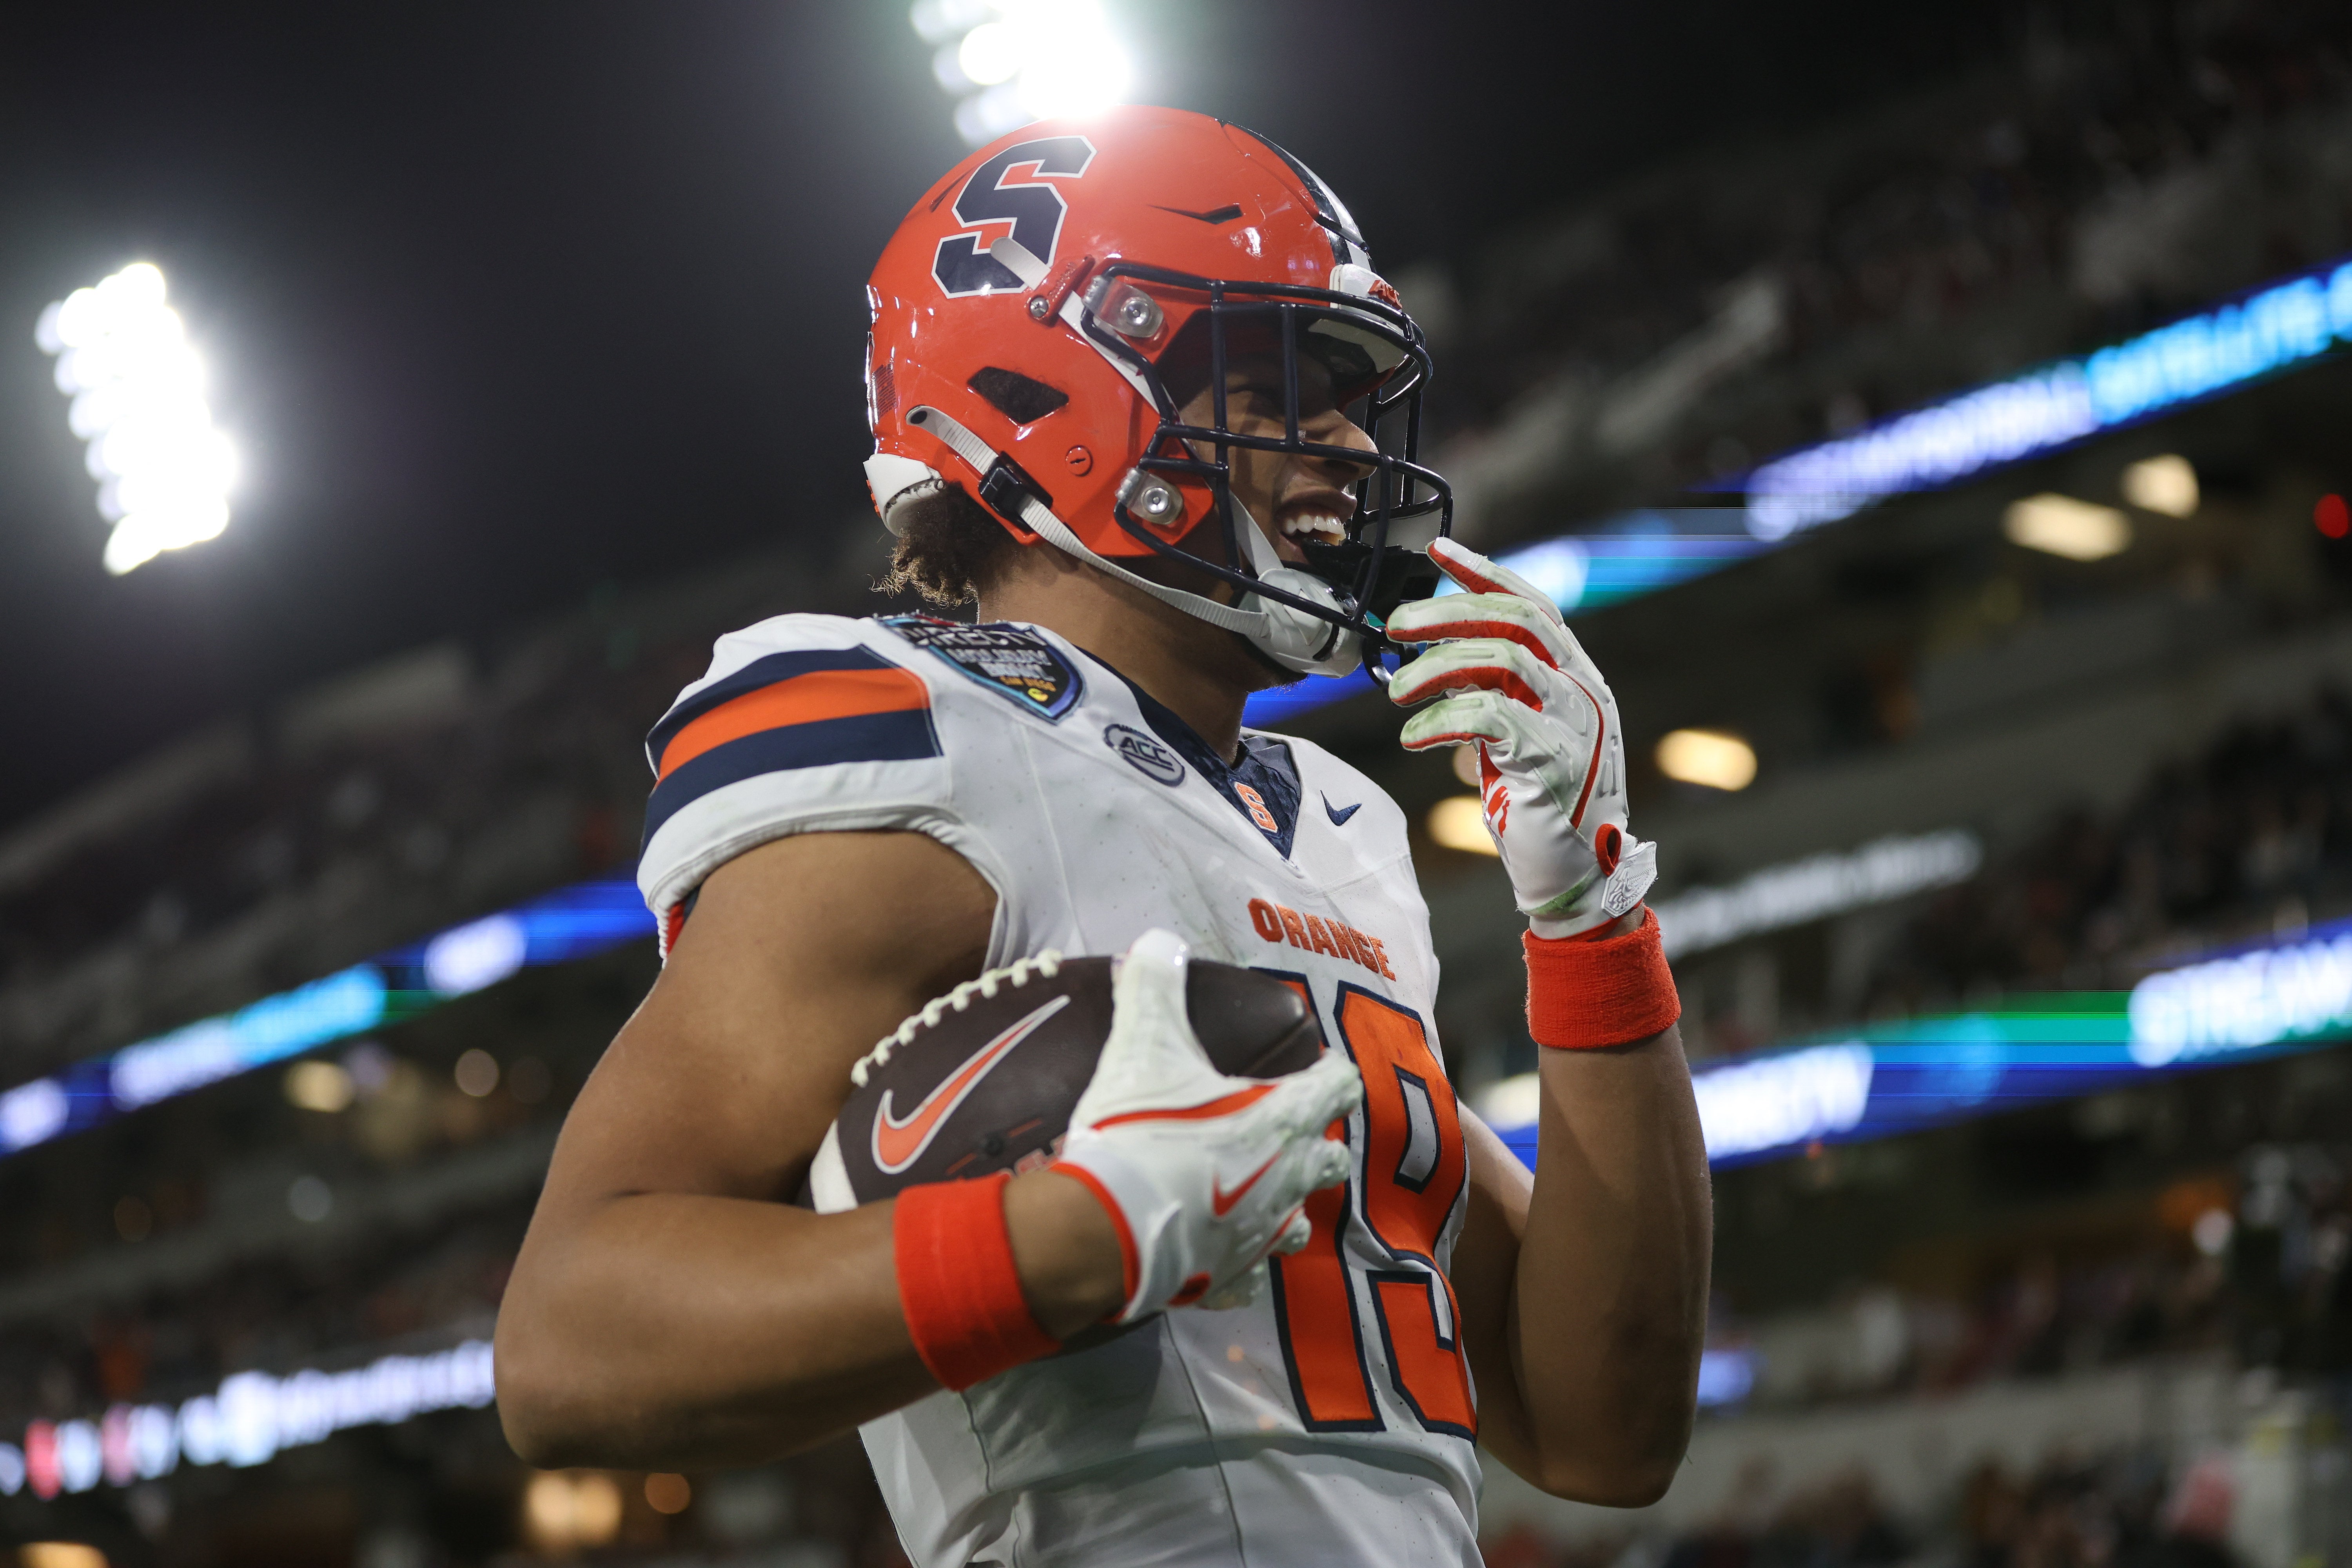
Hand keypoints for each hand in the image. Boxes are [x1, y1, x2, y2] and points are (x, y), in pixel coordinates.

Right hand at [1052, 929, 1362, 1322]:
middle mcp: (1286, 1181)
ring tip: (1259, 1193)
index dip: (1331, 1073)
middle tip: (1289, 1128)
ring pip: (1296, 1225)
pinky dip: (1234, 1265)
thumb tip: (1157, 941)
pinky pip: (1245, 1279)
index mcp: (1282, 1120)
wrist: (1106, 1231)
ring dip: (1284, 1206)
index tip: (1319, 1065)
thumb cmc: (1138, 1131)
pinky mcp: (1225, 1282)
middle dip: (1318, 1144)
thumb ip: (1153, 987)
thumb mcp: (1142, 1046)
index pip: (1338, 1087)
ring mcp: (1258, 1237)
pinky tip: (1214, 1251)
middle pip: (1330, 1161)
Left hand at [1385, 537, 1656, 937]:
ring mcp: (1576, 724)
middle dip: (1448, 613)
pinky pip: (1491, 717)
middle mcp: (1584, 690)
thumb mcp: (1515, 734)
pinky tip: (1414, 737)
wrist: (1574, 878)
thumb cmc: (1537, 805)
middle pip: (1515, 620)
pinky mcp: (1555, 760)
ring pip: (1501, 660)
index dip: (1485, 573)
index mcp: (1577, 676)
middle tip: (1396, 628)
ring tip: (1397, 695)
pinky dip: (1443, 719)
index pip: (1534, 604)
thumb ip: (1494, 692)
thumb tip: (1438, 652)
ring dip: (1436, 669)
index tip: (1439, 553)